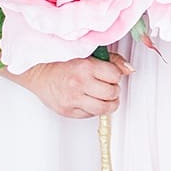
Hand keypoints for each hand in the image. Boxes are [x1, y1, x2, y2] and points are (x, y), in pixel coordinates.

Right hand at [16, 52, 130, 118]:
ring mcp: (72, 99)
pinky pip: (90, 115)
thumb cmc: (64, 63)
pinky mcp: (68, 111)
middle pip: (112, 93)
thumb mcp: (88, 55)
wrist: (40, 73)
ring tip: (106, 98)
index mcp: (85, 66)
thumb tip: (129, 70)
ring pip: (103, 108)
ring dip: (109, 104)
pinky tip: (91, 101)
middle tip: (109, 87)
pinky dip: (95, 109)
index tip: (111, 76)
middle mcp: (79, 83)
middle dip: (114, 90)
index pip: (115, 75)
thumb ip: (112, 61)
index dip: (116, 76)